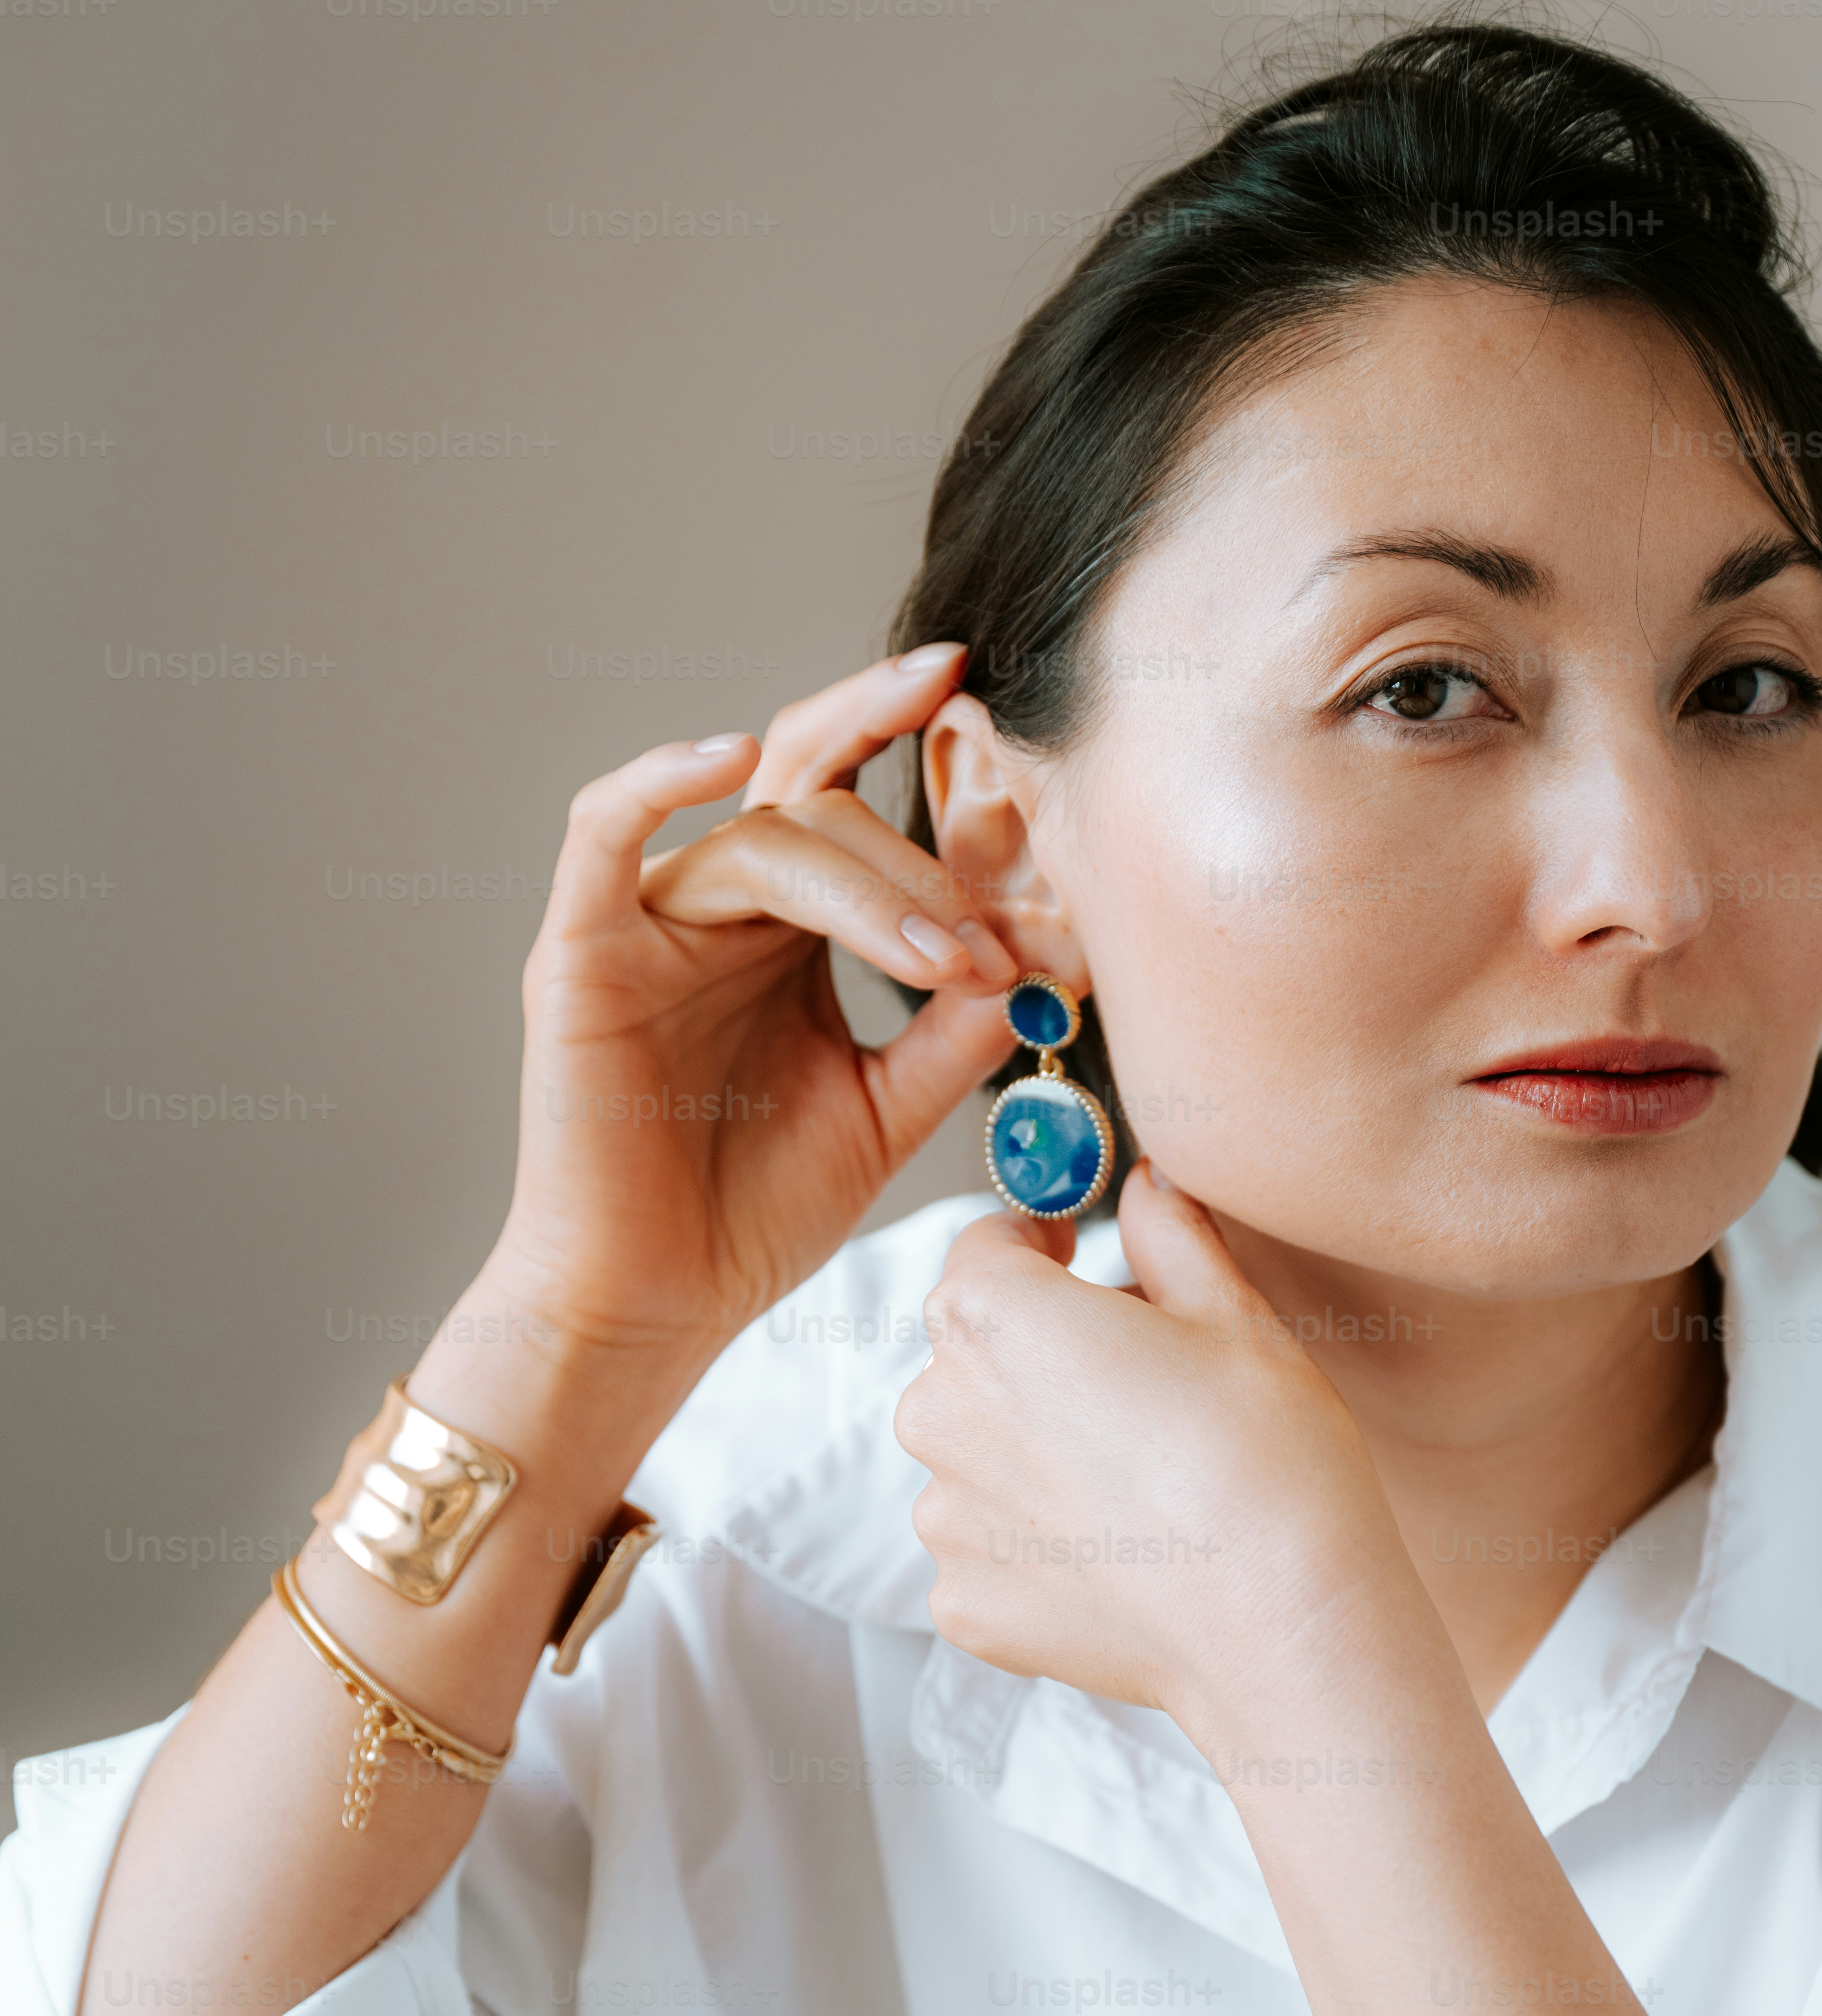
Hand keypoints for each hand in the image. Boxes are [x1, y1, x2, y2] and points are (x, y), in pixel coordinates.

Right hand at [487, 644, 1018, 1365]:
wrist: (663, 1301)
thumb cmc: (757, 1208)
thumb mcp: (892, 1107)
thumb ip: (960, 1028)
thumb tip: (1045, 952)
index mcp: (788, 926)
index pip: (852, 795)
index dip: (911, 734)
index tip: (991, 714)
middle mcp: (718, 905)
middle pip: (822, 802)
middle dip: (923, 859)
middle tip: (994, 935)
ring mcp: (646, 923)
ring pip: (763, 840)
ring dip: (870, 888)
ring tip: (944, 958)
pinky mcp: (581, 955)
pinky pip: (600, 835)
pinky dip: (658, 780)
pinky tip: (730, 758)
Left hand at [892, 1163, 1445, 1739]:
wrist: (1283, 1626)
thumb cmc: (1266, 1461)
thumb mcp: (1231, 1311)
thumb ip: (1169, 1231)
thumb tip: (1149, 1185)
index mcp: (990, 1315)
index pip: (986, 1246)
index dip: (1036, 1244)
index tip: (1075, 1259)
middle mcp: (939, 1410)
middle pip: (974, 1354)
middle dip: (1041, 1357)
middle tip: (1138, 1387)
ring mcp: (944, 1518)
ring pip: (978, 1454)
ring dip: (1034, 1453)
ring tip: (1137, 1481)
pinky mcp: (962, 1602)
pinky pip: (989, 1547)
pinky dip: (1039, 1544)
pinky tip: (1119, 1552)